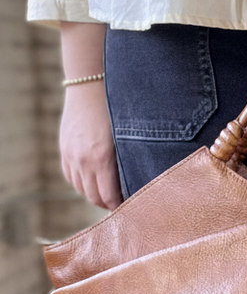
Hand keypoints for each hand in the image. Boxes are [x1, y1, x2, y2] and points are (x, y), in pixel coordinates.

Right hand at [59, 81, 121, 209]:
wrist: (89, 86)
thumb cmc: (116, 110)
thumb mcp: (126, 137)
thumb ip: (127, 162)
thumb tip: (135, 184)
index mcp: (102, 158)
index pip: (108, 197)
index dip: (119, 206)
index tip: (130, 206)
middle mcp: (83, 160)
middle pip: (93, 197)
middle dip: (107, 203)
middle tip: (121, 204)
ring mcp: (71, 155)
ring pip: (81, 189)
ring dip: (94, 194)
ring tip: (108, 193)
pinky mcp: (64, 149)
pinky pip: (70, 176)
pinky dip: (81, 183)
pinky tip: (92, 181)